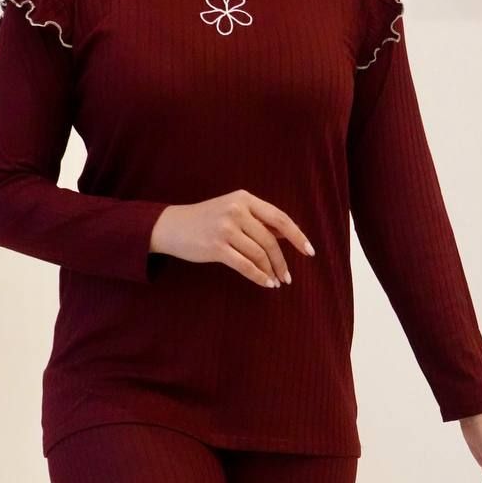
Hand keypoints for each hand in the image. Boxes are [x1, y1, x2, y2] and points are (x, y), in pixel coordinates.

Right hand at [149, 189, 315, 287]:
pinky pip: (245, 266)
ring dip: (271, 271)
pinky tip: (266, 283)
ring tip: (276, 282)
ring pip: (259, 255)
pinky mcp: (216, 247)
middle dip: (282, 262)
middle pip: (270, 241)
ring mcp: (226, 229)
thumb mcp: (232, 211)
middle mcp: (236, 211)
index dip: (297, 236)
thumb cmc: (205, 220)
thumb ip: (257, 220)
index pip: (279, 218)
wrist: (172, 226)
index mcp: (244, 199)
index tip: (309, 251)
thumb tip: (285, 235)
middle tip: (288, 277)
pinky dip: (258, 277)